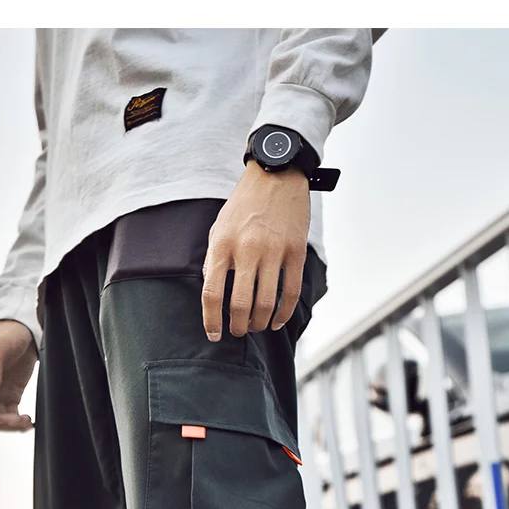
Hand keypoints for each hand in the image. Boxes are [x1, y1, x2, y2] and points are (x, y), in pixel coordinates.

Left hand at [202, 160, 310, 341]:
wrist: (277, 174)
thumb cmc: (244, 204)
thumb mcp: (218, 227)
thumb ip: (213, 259)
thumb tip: (212, 292)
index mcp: (222, 244)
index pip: (212, 293)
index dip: (212, 320)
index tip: (214, 335)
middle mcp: (247, 248)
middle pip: (241, 304)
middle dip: (239, 327)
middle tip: (238, 332)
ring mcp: (274, 250)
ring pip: (266, 303)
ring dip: (260, 323)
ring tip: (256, 327)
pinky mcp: (296, 251)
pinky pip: (291, 292)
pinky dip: (284, 313)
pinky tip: (277, 321)